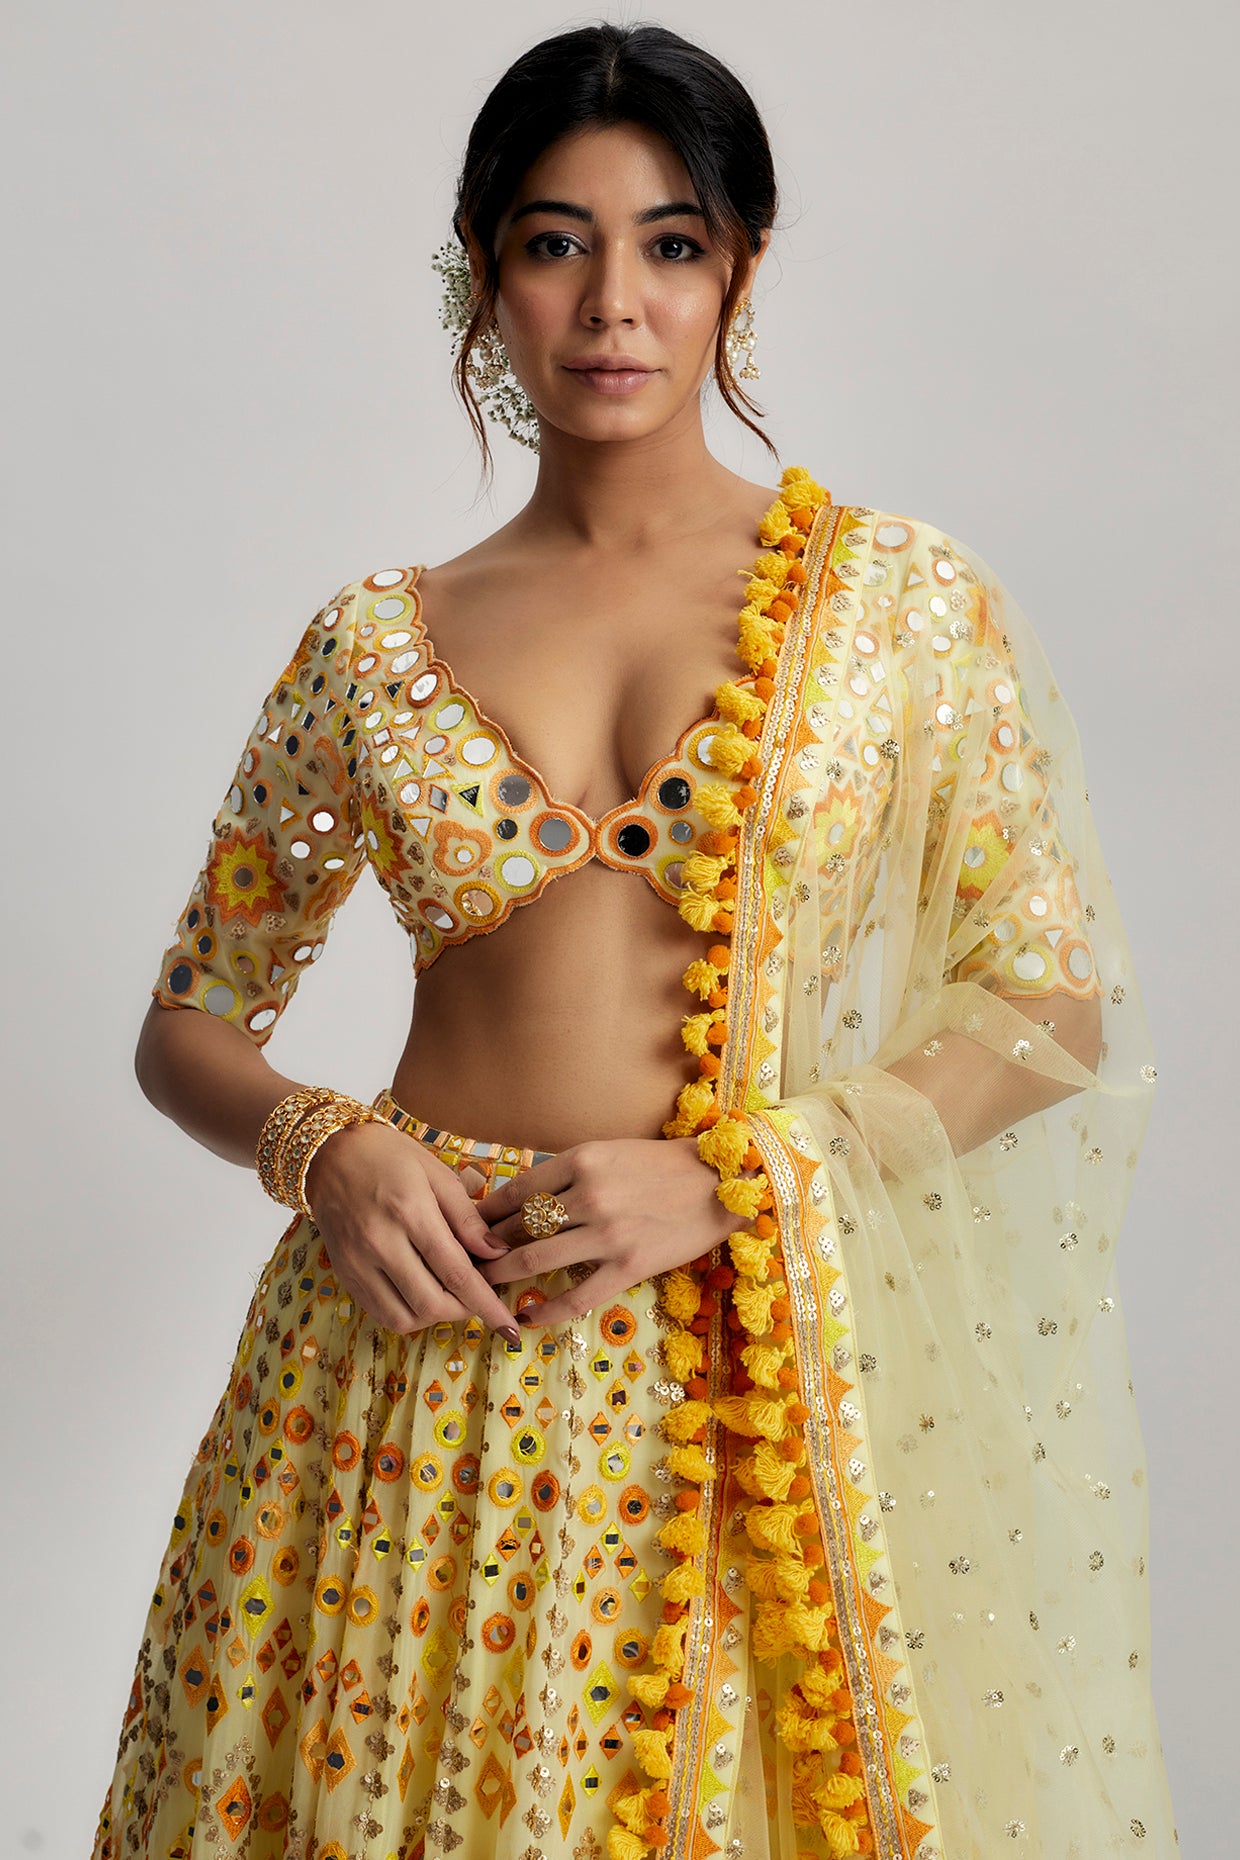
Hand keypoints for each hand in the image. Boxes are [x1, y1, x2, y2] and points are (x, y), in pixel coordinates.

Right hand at [302, 1120, 520, 1341]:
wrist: (329, 1153)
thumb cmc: (389, 1155)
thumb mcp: (436, 1174)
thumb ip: (467, 1218)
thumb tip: (498, 1253)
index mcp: (410, 1213)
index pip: (456, 1273)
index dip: (487, 1304)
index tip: (509, 1326)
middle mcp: (380, 1243)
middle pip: (431, 1304)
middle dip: (464, 1310)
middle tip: (478, 1297)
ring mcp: (357, 1262)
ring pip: (403, 1318)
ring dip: (434, 1316)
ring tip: (449, 1295)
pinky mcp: (343, 1273)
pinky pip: (380, 1313)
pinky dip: (407, 1313)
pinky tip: (420, 1293)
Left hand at [474, 1136, 736, 1327]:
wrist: (722, 1182)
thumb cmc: (663, 1165)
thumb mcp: (610, 1152)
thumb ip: (568, 1172)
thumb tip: (520, 1197)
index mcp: (582, 1160)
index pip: (517, 1190)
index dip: (486, 1212)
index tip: (467, 1227)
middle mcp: (589, 1195)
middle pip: (519, 1226)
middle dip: (485, 1246)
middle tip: (462, 1262)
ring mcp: (608, 1233)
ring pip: (537, 1258)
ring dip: (502, 1275)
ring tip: (482, 1287)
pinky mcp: (629, 1266)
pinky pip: (577, 1295)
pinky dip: (546, 1310)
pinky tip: (527, 1318)